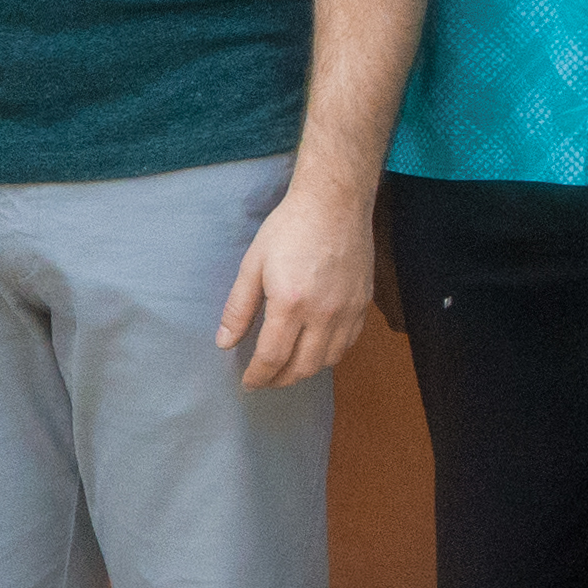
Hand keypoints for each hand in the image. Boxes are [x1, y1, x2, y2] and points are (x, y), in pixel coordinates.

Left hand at [220, 171, 377, 389]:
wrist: (334, 204)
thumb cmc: (289, 228)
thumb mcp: (253, 264)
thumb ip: (239, 308)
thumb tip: (224, 343)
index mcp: (290, 303)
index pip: (272, 357)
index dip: (258, 376)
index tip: (248, 383)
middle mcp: (323, 314)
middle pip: (302, 367)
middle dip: (279, 380)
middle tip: (264, 380)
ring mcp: (347, 311)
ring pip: (327, 361)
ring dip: (304, 371)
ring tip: (286, 369)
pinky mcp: (362, 305)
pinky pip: (347, 345)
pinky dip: (329, 356)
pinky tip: (315, 351)